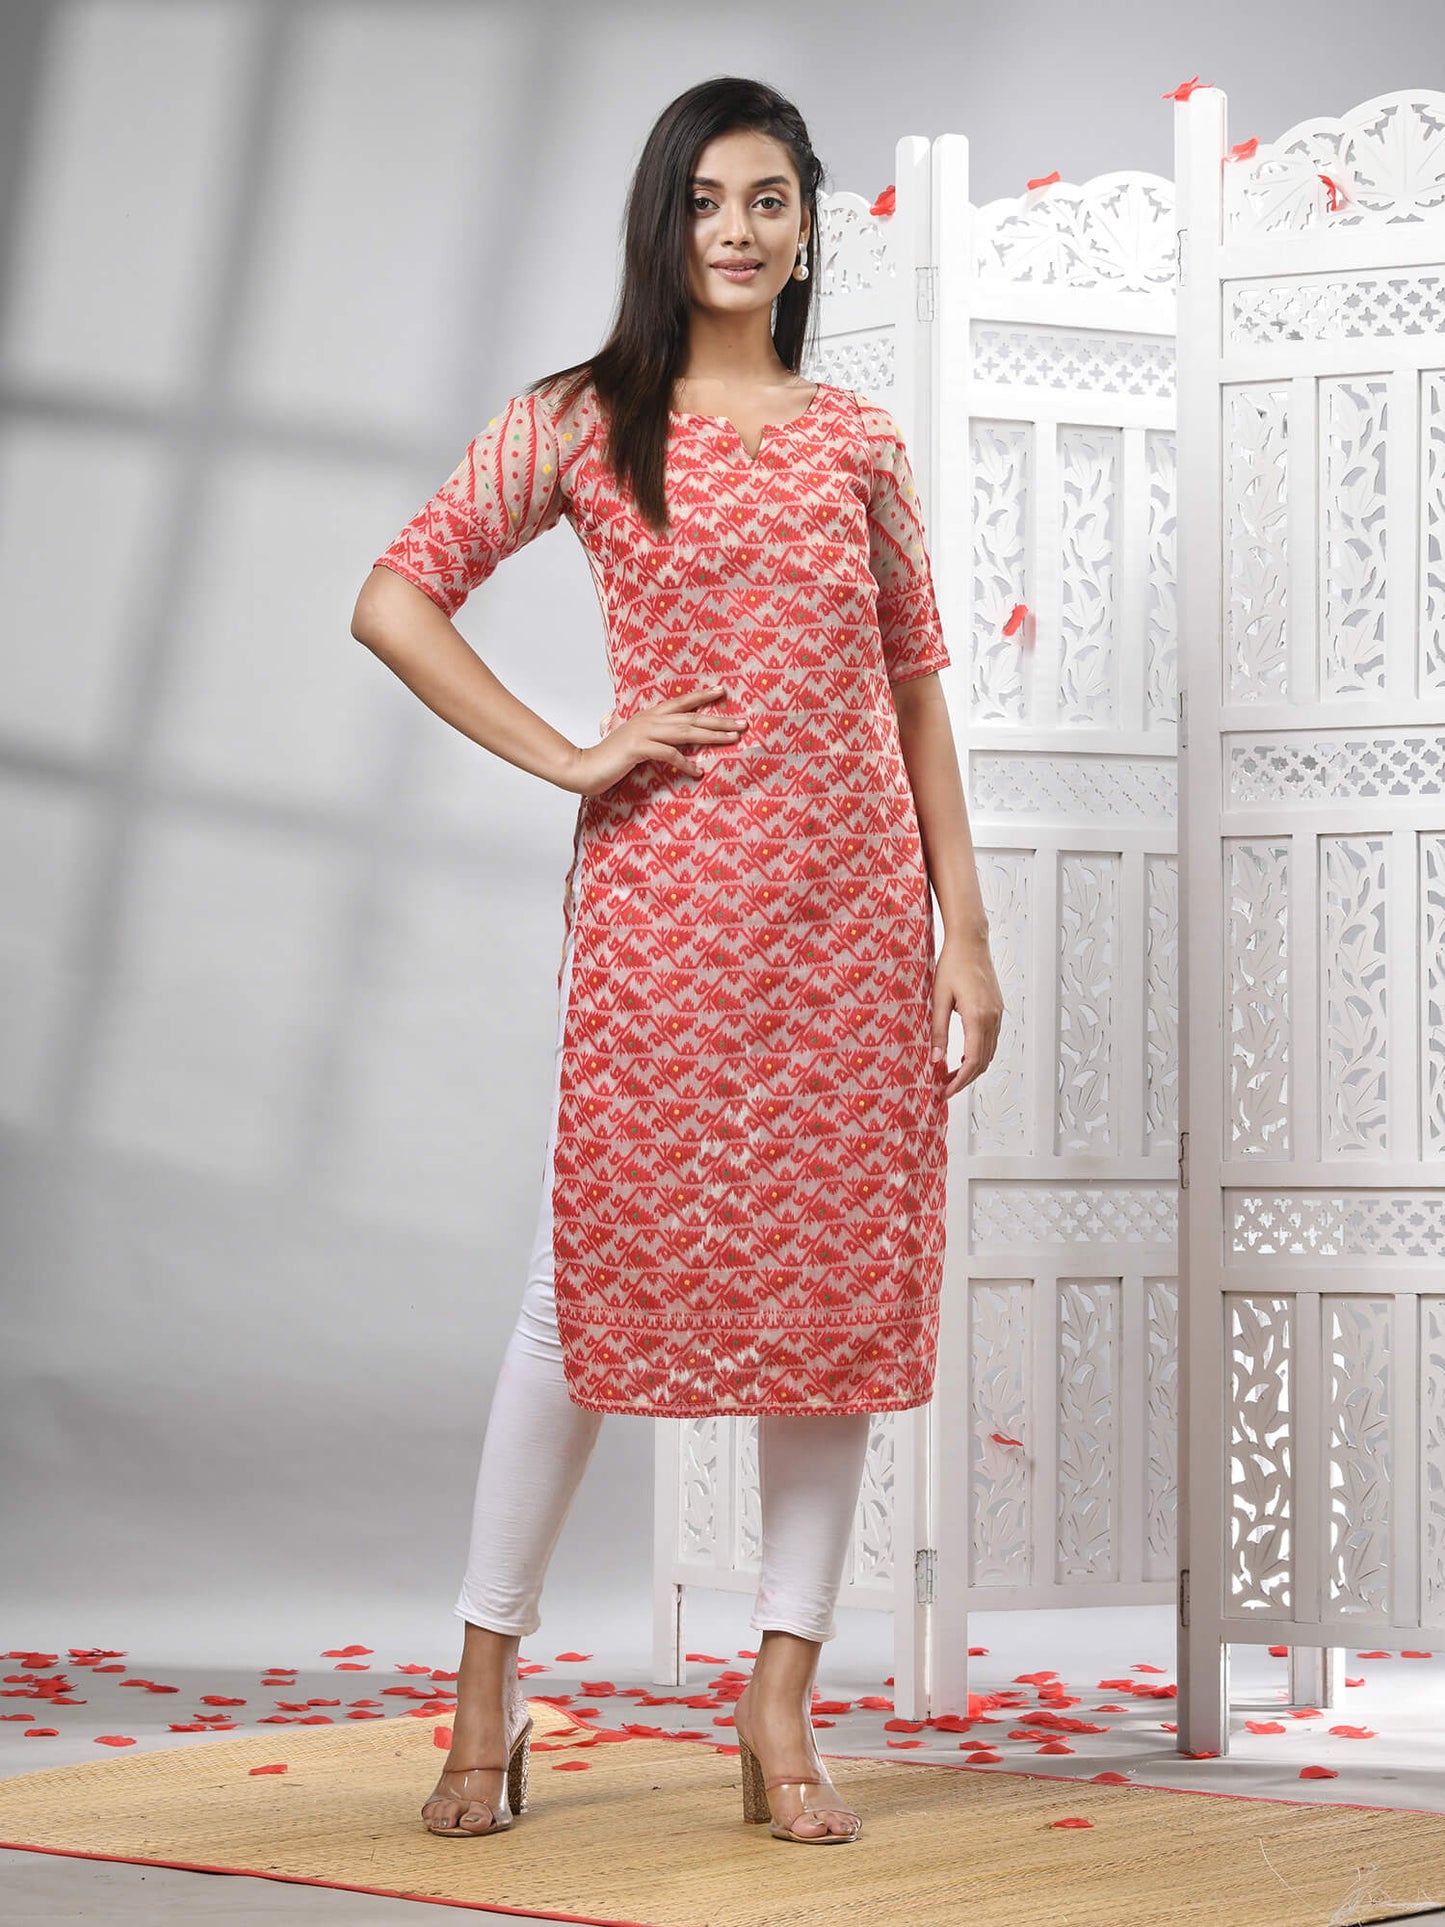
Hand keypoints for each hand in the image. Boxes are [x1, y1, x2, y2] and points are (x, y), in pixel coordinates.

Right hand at [564, 684, 746, 795]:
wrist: (585, 766)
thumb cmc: (611, 758)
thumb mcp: (632, 741)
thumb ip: (649, 736)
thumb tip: (665, 740)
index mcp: (649, 715)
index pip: (681, 702)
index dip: (702, 695)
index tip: (722, 690)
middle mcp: (649, 719)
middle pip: (691, 717)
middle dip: (719, 720)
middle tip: (743, 723)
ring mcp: (644, 732)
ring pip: (686, 731)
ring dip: (712, 735)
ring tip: (733, 739)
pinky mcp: (639, 748)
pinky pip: (669, 754)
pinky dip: (686, 763)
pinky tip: (698, 771)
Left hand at [931, 932, 1003, 1099]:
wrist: (971, 942)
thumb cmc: (952, 965)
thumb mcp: (938, 998)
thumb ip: (938, 1031)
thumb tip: (936, 1059)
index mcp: (978, 1017)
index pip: (972, 1060)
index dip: (959, 1080)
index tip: (945, 1091)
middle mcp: (992, 1018)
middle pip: (982, 1061)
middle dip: (964, 1079)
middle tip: (944, 1088)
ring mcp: (997, 1014)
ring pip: (989, 1053)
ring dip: (972, 1068)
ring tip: (950, 1076)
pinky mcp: (997, 1010)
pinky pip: (990, 1040)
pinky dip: (978, 1054)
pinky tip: (962, 1056)